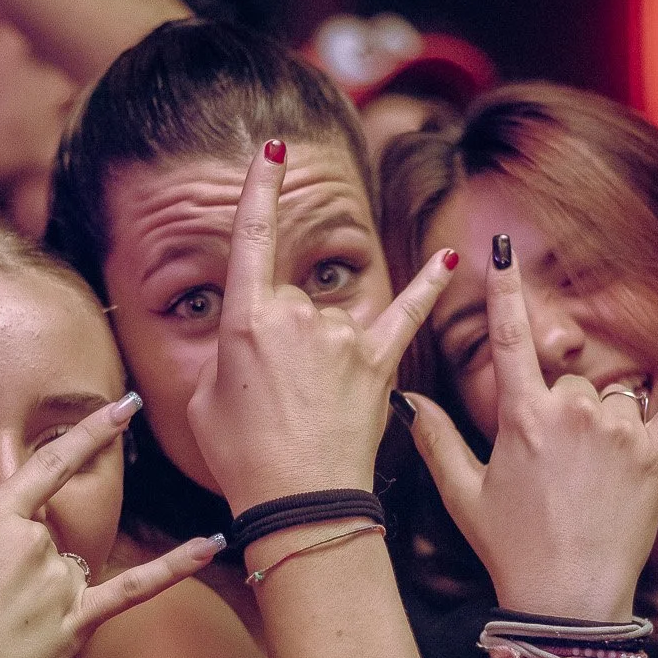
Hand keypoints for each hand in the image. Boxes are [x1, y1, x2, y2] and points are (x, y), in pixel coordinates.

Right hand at [0, 398, 220, 657]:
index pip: (48, 465)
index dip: (88, 433)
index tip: (125, 408)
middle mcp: (36, 545)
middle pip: (42, 531)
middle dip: (10, 558)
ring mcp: (62, 585)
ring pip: (66, 565)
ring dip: (38, 585)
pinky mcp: (78, 624)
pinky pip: (136, 589)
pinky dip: (176, 566)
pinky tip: (213, 543)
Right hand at [186, 141, 457, 513]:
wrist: (300, 505)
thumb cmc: (243, 458)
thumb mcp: (204, 400)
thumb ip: (227, 355)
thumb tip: (247, 343)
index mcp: (246, 320)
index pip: (251, 238)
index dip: (260, 191)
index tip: (273, 152)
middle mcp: (297, 316)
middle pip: (290, 305)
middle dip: (282, 348)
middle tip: (274, 407)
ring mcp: (342, 338)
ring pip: (331, 327)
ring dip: (321, 363)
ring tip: (310, 418)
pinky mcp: (380, 364)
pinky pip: (406, 314)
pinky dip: (430, 284)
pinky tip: (453, 253)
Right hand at [401, 239, 657, 619]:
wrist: (567, 600)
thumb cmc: (510, 549)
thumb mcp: (463, 493)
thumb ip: (436, 439)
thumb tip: (407, 399)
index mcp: (522, 417)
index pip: (508, 338)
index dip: (504, 290)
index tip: (500, 248)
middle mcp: (573, 413)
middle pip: (573, 380)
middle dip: (565, 411)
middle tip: (558, 471)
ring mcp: (619, 433)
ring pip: (616, 397)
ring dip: (609, 422)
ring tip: (597, 478)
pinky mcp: (657, 457)